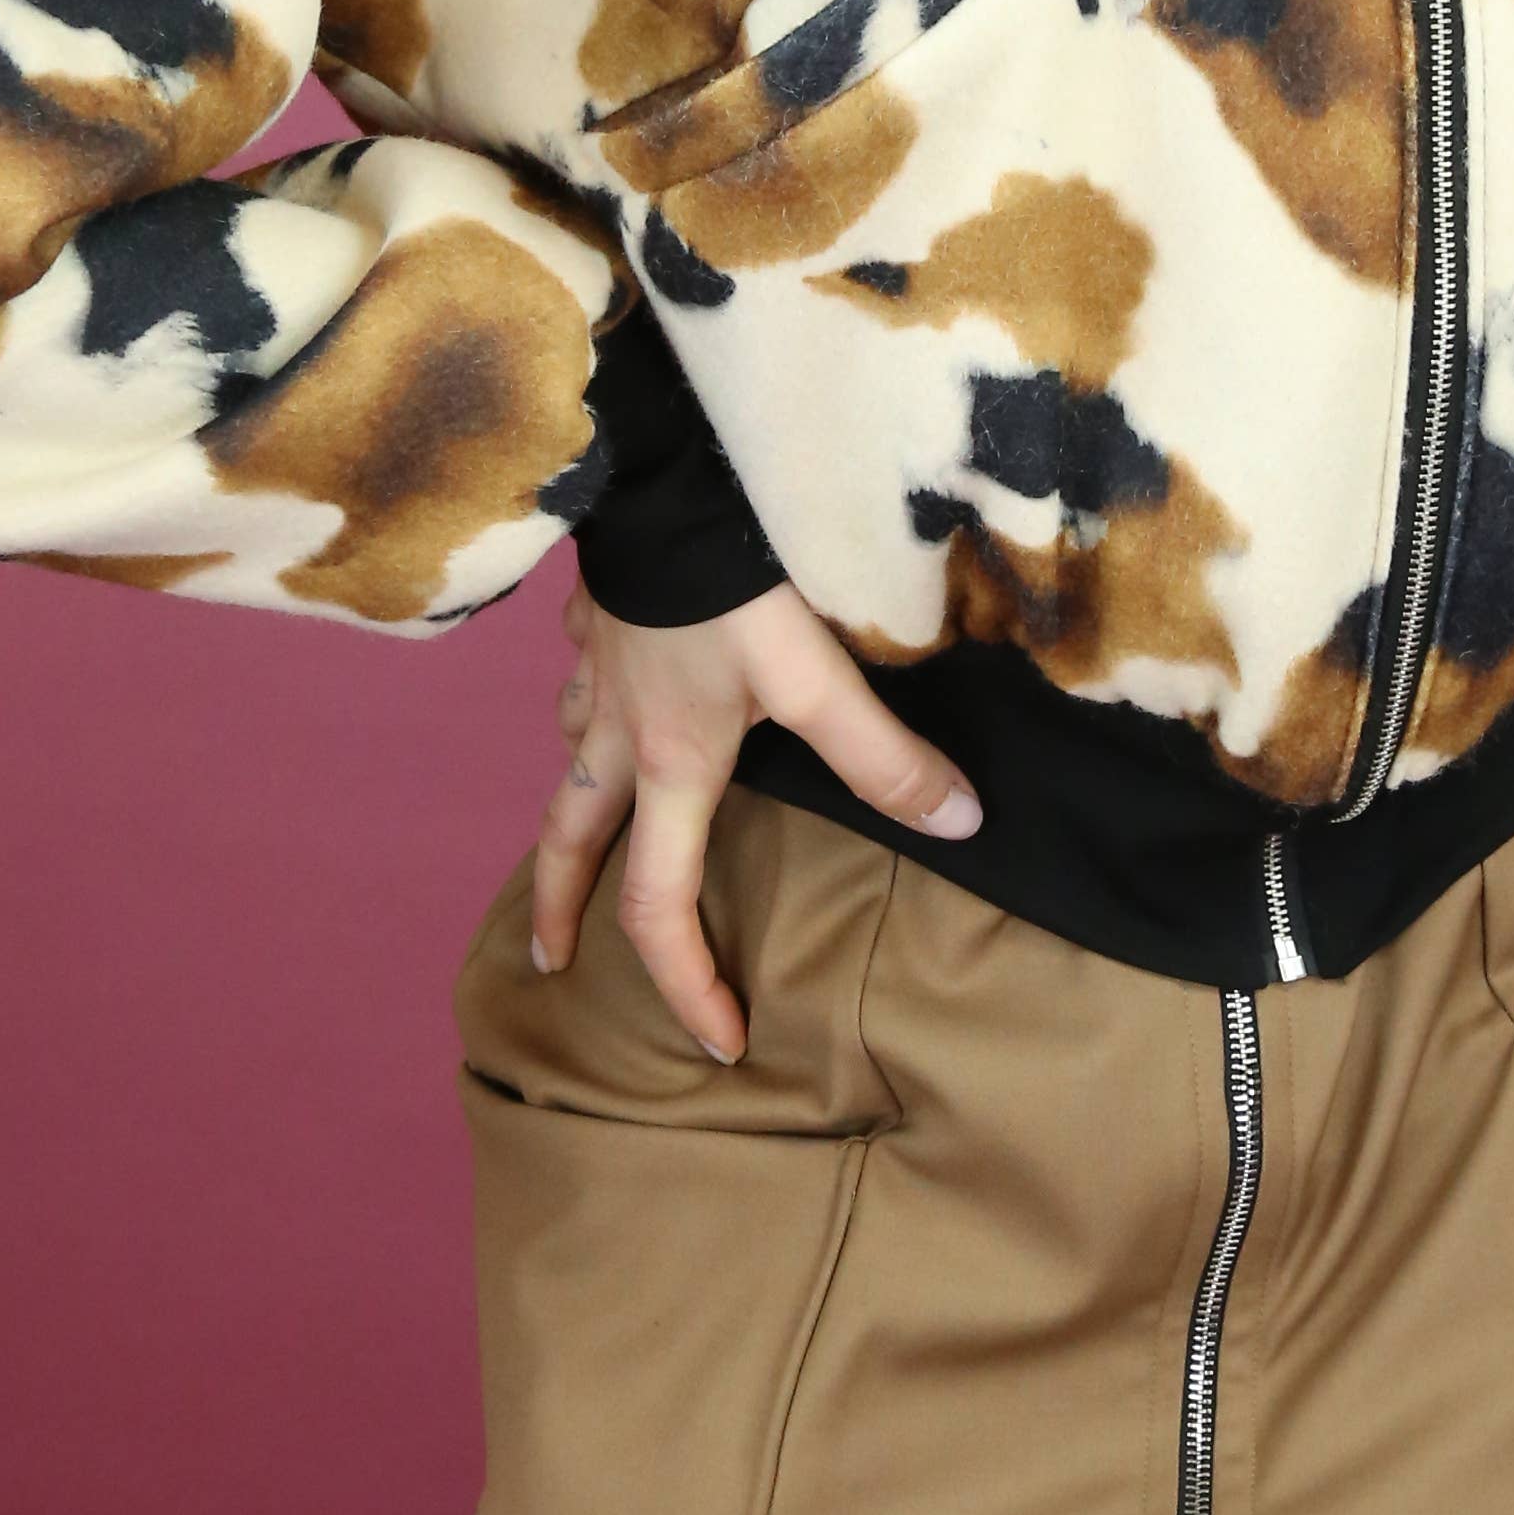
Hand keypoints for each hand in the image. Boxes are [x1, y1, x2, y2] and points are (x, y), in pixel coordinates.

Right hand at [532, 581, 983, 1061]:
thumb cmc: (729, 584)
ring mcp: (593, 672)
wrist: (659, 477)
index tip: (716, 1036)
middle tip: (551, 959)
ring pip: (566, 760)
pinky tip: (605, 689)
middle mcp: (615, 733)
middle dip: (560, 910)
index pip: (659, 906)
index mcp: (670, 765)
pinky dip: (583, 708)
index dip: (684, 983)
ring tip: (582, 826)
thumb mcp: (817, 676)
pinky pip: (577, 683)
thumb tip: (962, 825)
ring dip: (570, 805)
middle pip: (570, 845)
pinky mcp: (592, 615)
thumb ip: (885, 756)